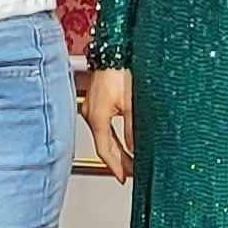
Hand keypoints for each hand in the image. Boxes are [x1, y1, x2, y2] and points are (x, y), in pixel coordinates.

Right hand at [84, 67, 134, 181]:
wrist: (115, 48)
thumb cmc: (121, 69)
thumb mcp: (133, 103)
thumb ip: (133, 129)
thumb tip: (136, 149)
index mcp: (97, 116)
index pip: (105, 150)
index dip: (115, 167)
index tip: (123, 178)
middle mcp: (90, 112)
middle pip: (103, 144)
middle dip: (118, 160)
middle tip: (131, 172)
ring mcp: (91, 105)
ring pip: (103, 134)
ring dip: (116, 148)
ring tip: (130, 158)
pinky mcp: (96, 99)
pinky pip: (102, 123)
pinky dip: (113, 135)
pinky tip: (122, 138)